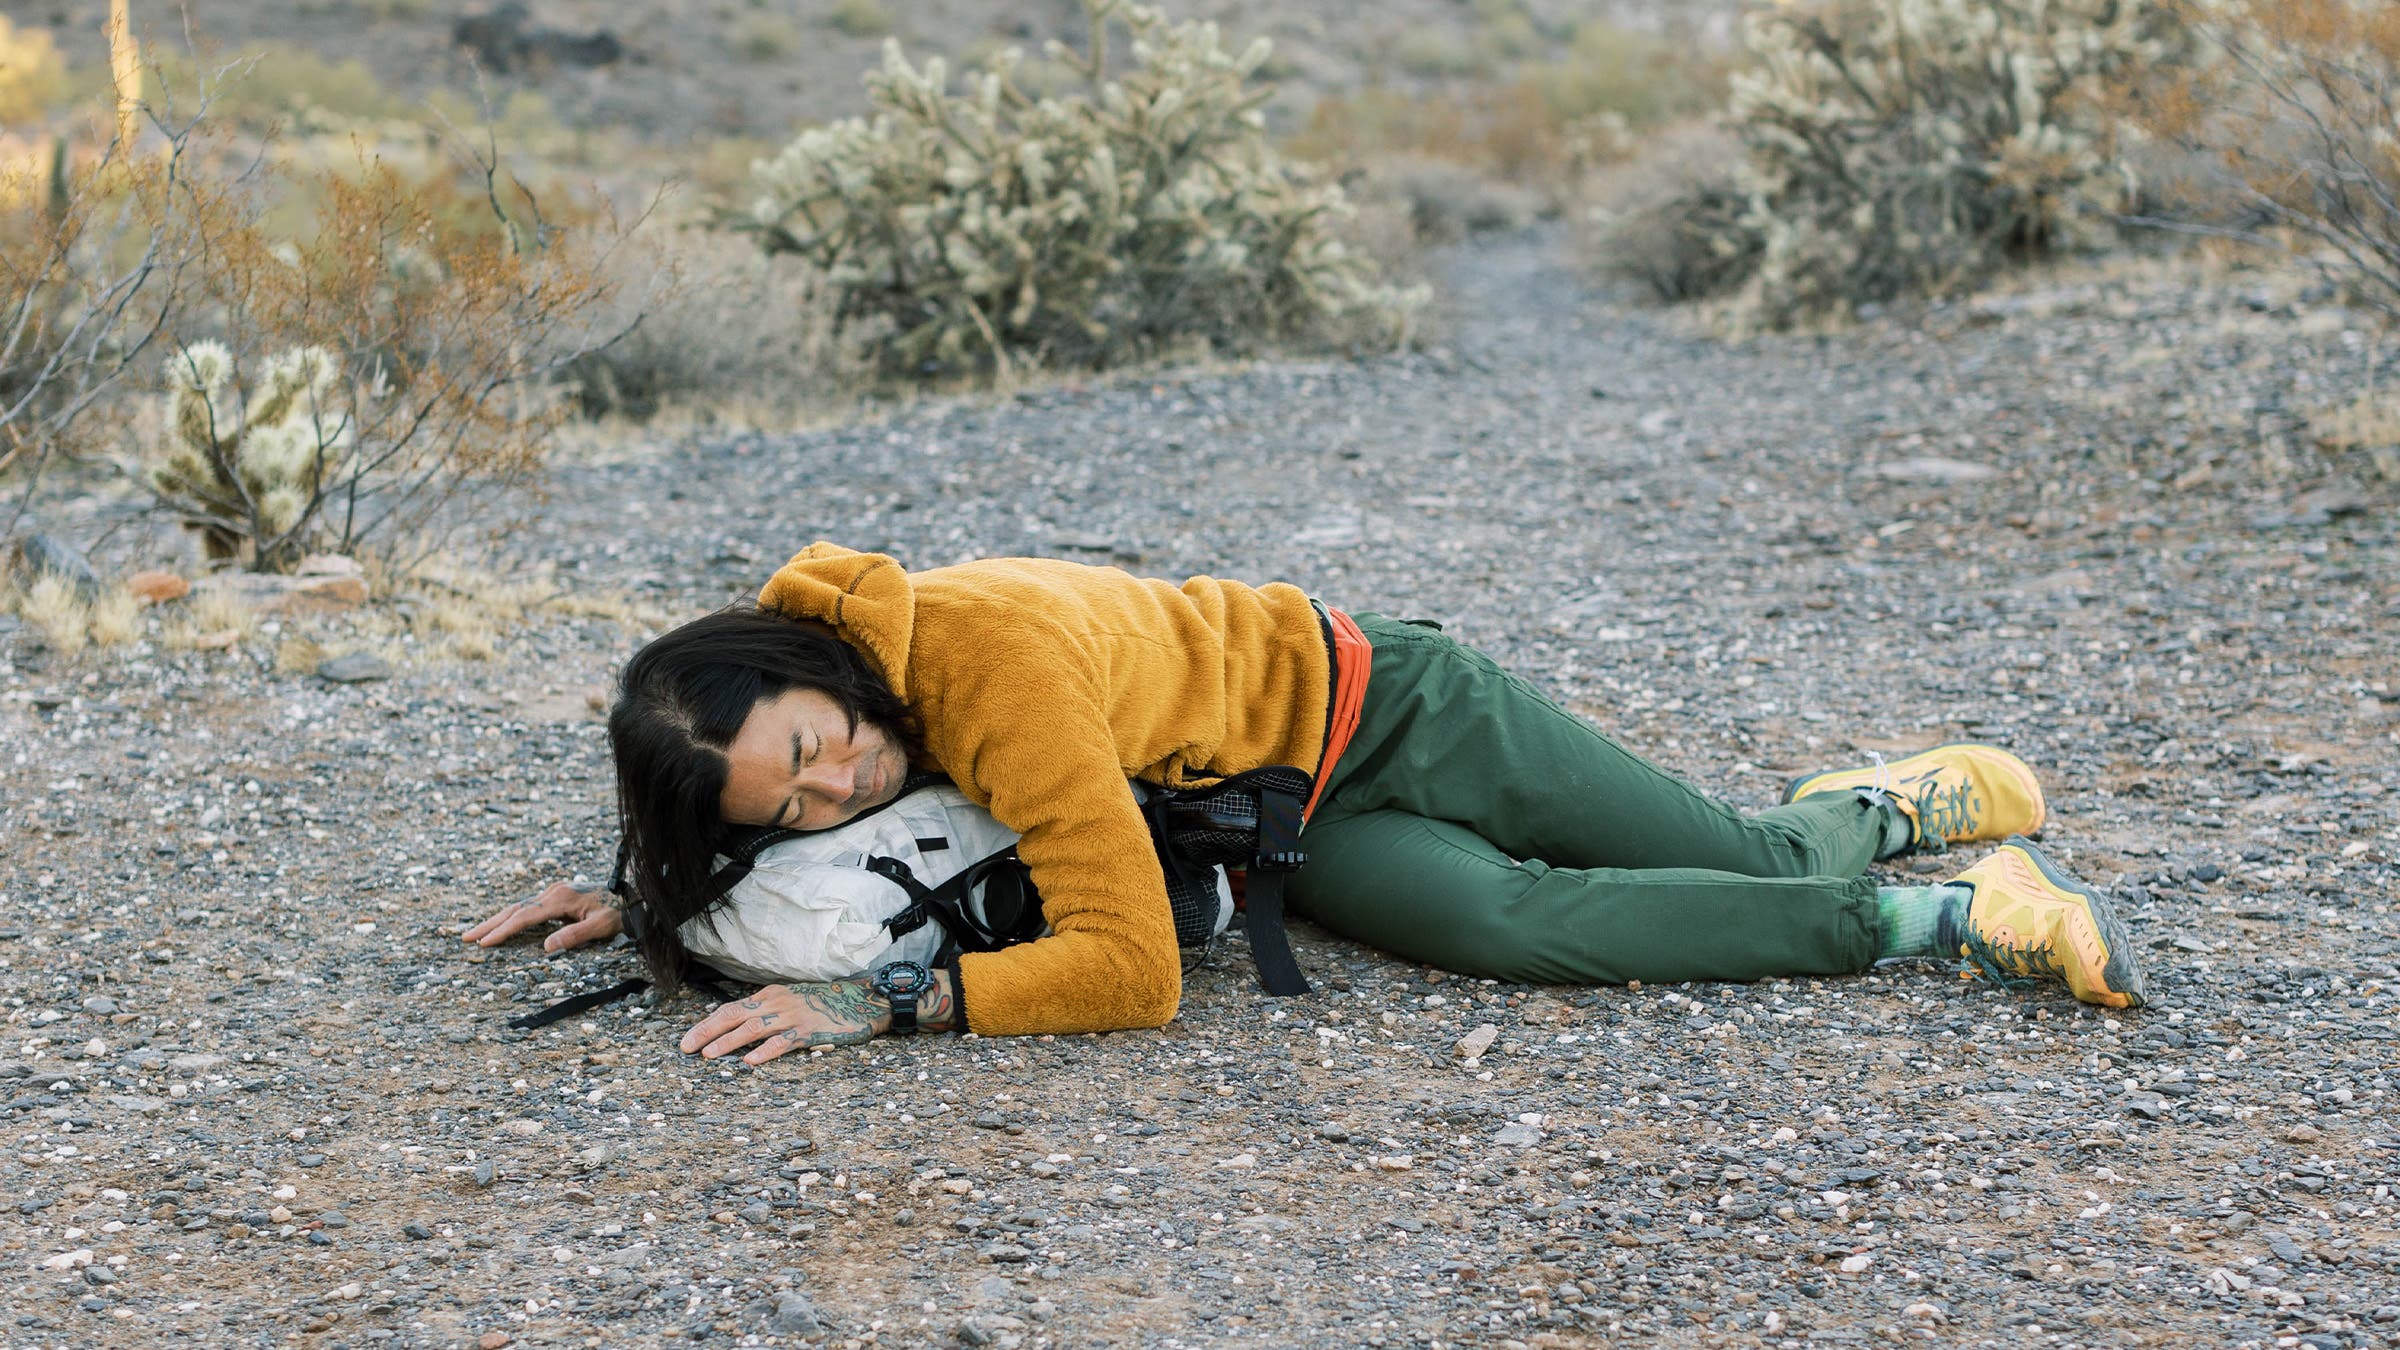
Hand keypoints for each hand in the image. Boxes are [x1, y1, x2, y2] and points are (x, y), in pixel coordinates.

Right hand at [462, 880, 623, 951]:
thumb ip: (575, 935)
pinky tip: (503, 925)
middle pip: (515, 908)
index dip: (503, 931)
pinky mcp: (558, 895)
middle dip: (489, 924)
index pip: (524, 916)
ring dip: (497, 920)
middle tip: (465, 938)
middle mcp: (554, 891)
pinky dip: (511, 916)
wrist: (634, 896)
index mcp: (561, 898)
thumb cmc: (620, 913)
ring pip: (519, 906)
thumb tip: (546, 947)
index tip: (484, 943)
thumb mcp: (602, 926)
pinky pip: (528, 907)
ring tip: (476, 933)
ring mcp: (555, 891)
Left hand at [679, 969, 957, 1064]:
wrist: (864, 1000)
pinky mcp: (812, 1030)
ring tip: (709, 1055)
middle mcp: (777, 1002)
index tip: (687, 1040)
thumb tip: (738, 1030)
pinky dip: (766, 1051)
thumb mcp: (791, 1003)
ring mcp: (794, 1015)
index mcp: (770, 995)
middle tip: (686, 1048)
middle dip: (707, 1031)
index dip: (706, 1024)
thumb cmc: (826, 1005)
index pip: (730, 1009)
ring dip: (729, 1041)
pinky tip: (751, 1061)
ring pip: (754, 1028)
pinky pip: (785, 1041)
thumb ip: (767, 1014)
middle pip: (735, 1015)